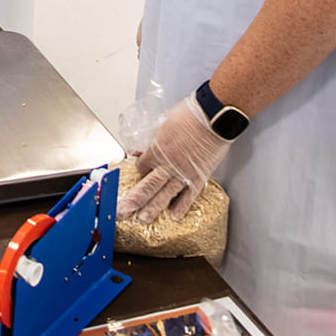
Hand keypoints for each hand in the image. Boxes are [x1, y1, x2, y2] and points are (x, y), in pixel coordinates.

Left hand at [115, 94, 232, 223]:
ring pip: (165, 194)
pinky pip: (189, 195)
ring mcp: (183, 173)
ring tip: (143, 219)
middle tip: (124, 212)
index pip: (141, 167)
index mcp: (156, 150)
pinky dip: (182, 206)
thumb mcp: (163, 125)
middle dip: (134, 201)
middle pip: (147, 186)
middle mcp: (167, 165)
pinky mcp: (199, 177)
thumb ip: (152, 141)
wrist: (212, 119)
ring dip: (153, 208)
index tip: (140, 173)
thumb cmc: (189, 116)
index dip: (139, 171)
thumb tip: (140, 150)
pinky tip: (174, 215)